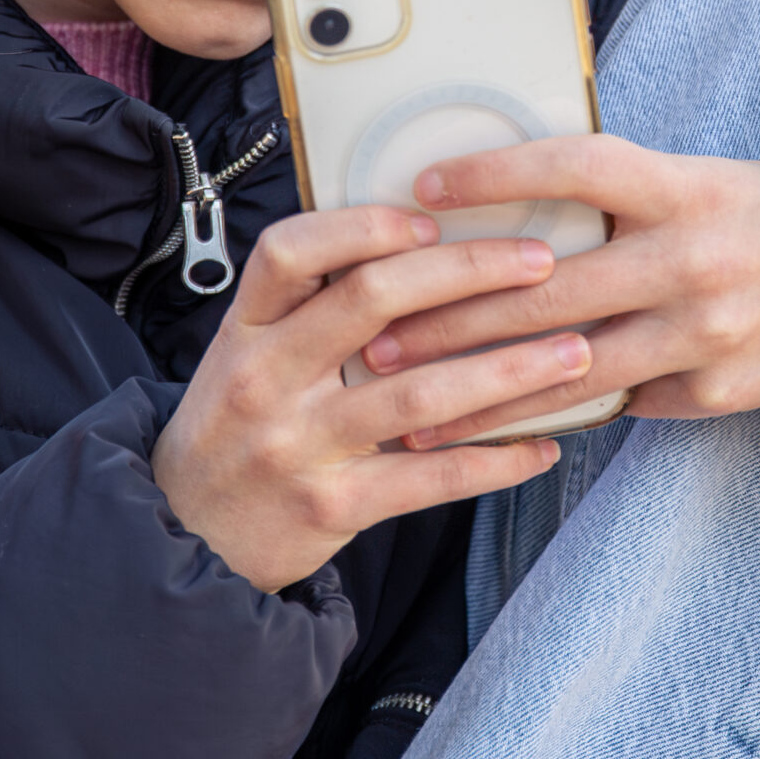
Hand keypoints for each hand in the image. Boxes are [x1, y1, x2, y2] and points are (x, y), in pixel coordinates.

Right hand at [151, 205, 590, 592]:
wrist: (184, 541)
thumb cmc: (235, 430)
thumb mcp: (246, 354)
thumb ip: (309, 308)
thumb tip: (416, 243)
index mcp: (246, 328)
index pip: (291, 250)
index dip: (364, 224)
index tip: (434, 217)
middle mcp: (266, 377)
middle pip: (370, 299)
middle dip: (468, 271)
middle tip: (540, 260)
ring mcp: (297, 445)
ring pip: (419, 393)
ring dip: (508, 370)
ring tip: (575, 352)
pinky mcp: (330, 507)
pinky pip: (430, 479)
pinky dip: (494, 461)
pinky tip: (541, 448)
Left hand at [358, 136, 759, 444]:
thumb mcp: (708, 180)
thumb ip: (626, 200)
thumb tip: (514, 218)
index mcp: (687, 186)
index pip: (576, 167)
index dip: (495, 172)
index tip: (420, 186)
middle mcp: (694, 258)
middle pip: (550, 288)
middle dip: (451, 317)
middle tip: (375, 334)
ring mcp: (706, 332)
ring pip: (571, 367)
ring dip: (482, 389)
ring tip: (411, 401)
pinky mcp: (719, 391)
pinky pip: (620, 402)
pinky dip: (555, 413)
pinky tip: (493, 426)